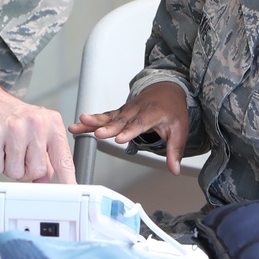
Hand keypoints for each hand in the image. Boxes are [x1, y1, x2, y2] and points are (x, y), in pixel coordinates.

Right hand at [0, 65, 75, 183]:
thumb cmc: (10, 114)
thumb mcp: (36, 128)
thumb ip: (45, 154)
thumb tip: (47, 180)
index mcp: (51, 123)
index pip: (63, 158)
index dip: (68, 179)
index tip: (72, 192)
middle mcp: (35, 124)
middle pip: (37, 171)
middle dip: (26, 171)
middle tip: (19, 155)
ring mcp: (14, 129)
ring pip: (16, 173)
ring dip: (9, 167)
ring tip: (6, 148)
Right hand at [69, 81, 188, 174]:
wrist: (166, 89)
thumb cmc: (172, 109)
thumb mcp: (179, 129)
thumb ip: (174, 150)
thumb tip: (174, 169)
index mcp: (152, 113)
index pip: (139, 124)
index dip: (129, 131)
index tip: (119, 139)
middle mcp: (136, 110)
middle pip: (120, 120)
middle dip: (108, 128)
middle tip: (98, 134)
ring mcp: (126, 110)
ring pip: (108, 116)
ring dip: (94, 120)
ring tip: (80, 123)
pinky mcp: (118, 112)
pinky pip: (104, 116)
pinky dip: (91, 120)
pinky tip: (79, 124)